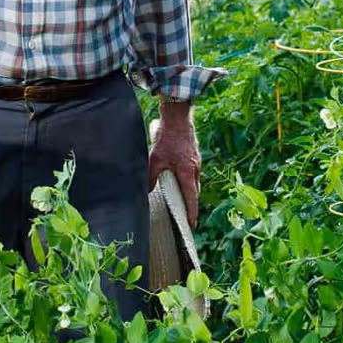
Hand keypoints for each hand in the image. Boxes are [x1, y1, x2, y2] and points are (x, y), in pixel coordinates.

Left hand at [148, 113, 200, 227]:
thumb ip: (150, 177)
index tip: (192, 225)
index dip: (192, 212)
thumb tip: (146, 191)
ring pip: (194, 181)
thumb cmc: (167, 137)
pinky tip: (179, 177)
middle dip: (191, 203)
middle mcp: (195, 168)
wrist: (177, 117)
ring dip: (188, 190)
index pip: (191, 198)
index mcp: (187, 172)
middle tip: (186, 216)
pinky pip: (192, 172)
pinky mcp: (194, 154)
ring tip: (181, 199)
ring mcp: (196, 161)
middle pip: (194, 191)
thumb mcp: (154, 159)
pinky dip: (187, 179)